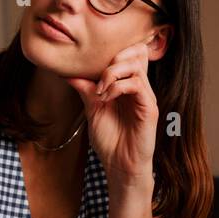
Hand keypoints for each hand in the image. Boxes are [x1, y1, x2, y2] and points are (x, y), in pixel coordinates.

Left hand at [65, 43, 157, 188]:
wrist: (119, 165)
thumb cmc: (110, 140)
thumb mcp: (93, 109)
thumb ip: (86, 89)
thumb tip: (69, 72)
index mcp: (129, 84)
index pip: (130, 52)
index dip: (113, 52)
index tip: (93, 70)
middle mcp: (140, 87)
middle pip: (135, 51)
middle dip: (112, 59)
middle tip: (97, 80)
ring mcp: (146, 96)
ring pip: (135, 65)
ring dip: (111, 73)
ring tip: (100, 91)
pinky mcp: (149, 108)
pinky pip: (136, 84)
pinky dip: (117, 87)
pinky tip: (106, 99)